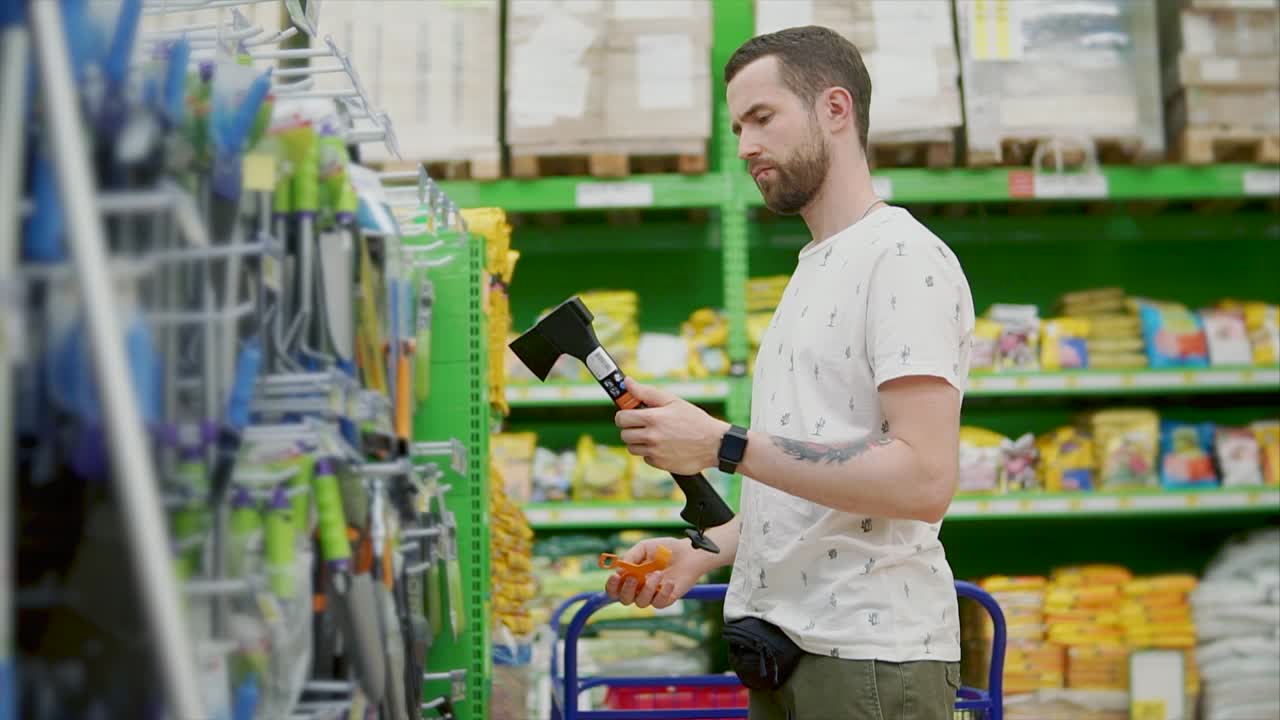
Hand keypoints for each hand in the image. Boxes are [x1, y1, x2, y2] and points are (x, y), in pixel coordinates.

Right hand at [604, 537, 706, 608]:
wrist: (688, 552)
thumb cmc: (664, 549)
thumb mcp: (644, 547)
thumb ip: (631, 557)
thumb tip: (619, 571)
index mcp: (630, 576)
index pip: (615, 588)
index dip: (612, 586)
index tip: (615, 577)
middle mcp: (639, 589)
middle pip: (625, 599)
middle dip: (627, 589)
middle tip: (634, 577)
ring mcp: (652, 595)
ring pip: (641, 603)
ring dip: (647, 589)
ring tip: (659, 573)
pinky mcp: (666, 600)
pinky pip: (659, 603)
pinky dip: (663, 593)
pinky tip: (669, 582)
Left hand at [615, 380, 729, 475]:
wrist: (714, 444)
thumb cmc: (694, 419)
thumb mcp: (672, 401)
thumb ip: (646, 392)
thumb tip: (626, 382)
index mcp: (652, 418)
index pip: (621, 418)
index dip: (623, 415)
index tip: (630, 415)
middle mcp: (651, 436)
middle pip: (624, 434)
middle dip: (631, 429)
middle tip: (643, 425)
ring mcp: (655, 452)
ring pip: (632, 448)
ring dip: (639, 442)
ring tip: (655, 435)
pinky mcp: (660, 464)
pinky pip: (646, 458)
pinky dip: (651, 453)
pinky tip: (664, 446)